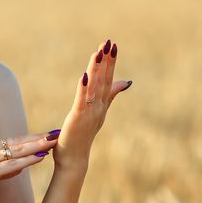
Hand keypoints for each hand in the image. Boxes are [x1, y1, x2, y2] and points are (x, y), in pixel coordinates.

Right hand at [0, 133, 59, 202]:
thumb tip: (16, 169)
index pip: (13, 139)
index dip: (31, 137)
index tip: (46, 134)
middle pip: (19, 141)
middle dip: (39, 137)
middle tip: (57, 132)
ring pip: (18, 150)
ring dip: (37, 145)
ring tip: (54, 141)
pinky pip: (11, 165)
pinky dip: (27, 160)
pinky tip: (40, 157)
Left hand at [51, 39, 131, 172]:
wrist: (74, 159)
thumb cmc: (83, 135)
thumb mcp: (98, 112)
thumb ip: (110, 95)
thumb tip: (127, 81)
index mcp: (102, 104)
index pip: (108, 80)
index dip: (110, 63)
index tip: (113, 46)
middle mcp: (98, 107)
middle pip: (104, 80)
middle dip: (107, 62)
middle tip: (110, 43)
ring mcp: (89, 113)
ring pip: (94, 87)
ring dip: (96, 70)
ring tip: (98, 53)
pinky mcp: (77, 118)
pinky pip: (81, 100)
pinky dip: (84, 87)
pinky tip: (84, 75)